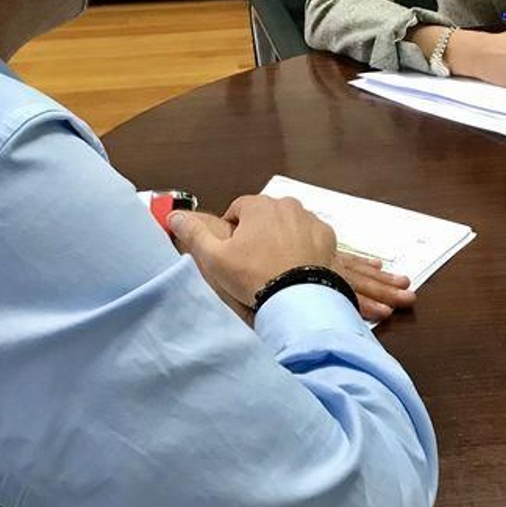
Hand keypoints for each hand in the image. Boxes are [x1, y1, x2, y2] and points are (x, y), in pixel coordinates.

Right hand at [169, 201, 416, 322]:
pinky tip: (312, 270)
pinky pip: (321, 247)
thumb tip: (173, 216)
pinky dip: (317, 255)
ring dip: (290, 244)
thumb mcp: (214, 258)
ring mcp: (315, 225)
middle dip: (262, 235)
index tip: (231, 252)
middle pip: (270, 218)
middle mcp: (291, 208)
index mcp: (261, 207)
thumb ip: (193, 234)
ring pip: (296, 231)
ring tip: (284, 269)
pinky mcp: (332, 245)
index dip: (232, 231)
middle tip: (255, 264)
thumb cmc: (254, 277)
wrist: (299, 299)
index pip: (240, 210)